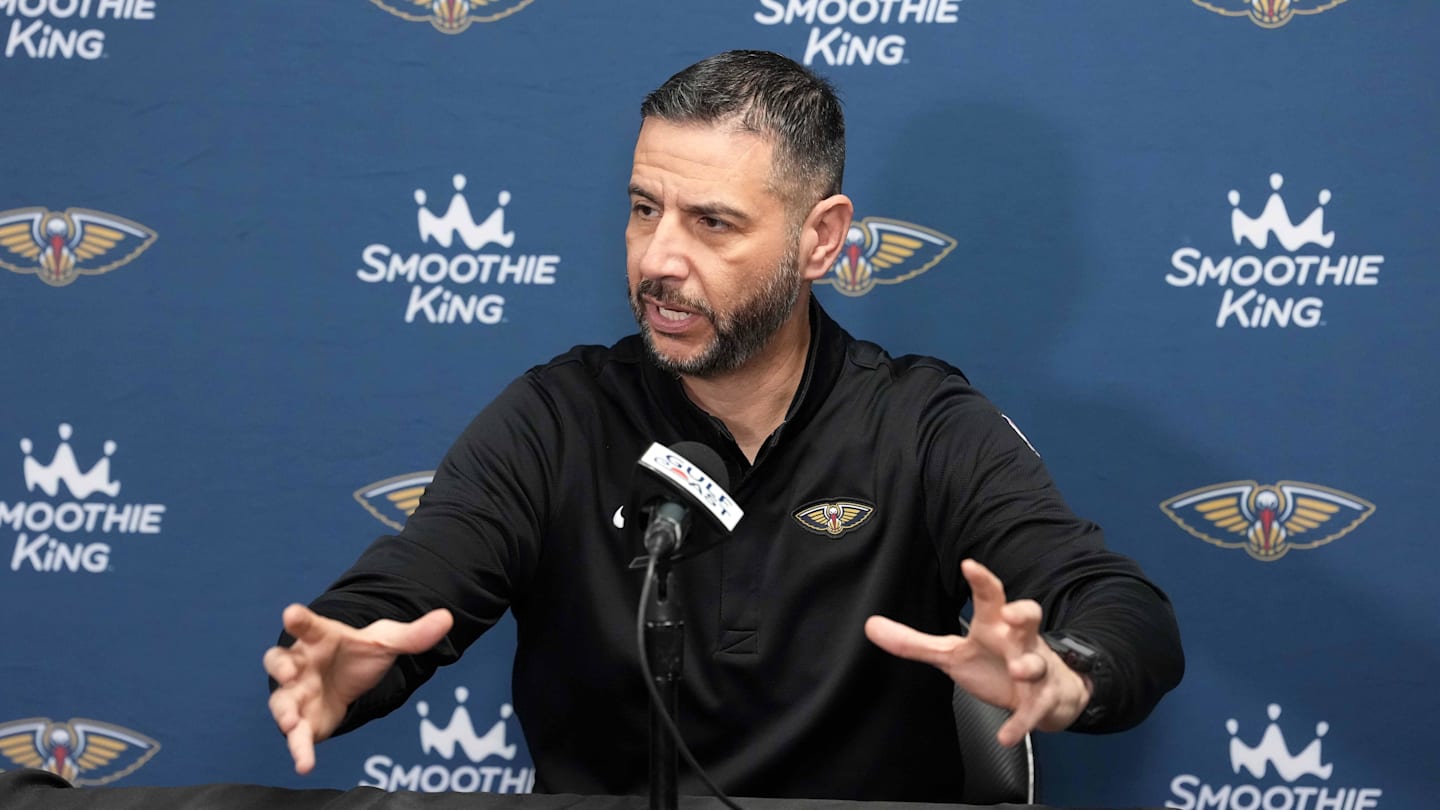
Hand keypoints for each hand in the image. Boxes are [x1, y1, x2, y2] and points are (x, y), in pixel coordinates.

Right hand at [262, 604, 452, 773]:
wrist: (351, 678)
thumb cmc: (359, 654)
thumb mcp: (387, 642)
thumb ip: (414, 634)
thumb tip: (447, 618)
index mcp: (320, 637)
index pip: (308, 625)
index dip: (299, 619)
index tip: (292, 614)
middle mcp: (301, 664)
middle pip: (280, 661)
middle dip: (281, 667)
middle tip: (289, 673)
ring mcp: (298, 693)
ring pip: (281, 700)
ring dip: (283, 711)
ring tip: (290, 722)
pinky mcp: (304, 721)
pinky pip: (297, 736)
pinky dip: (298, 750)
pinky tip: (305, 764)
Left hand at [864, 559, 1091, 746]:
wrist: (1047, 692)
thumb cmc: (995, 662)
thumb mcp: (952, 652)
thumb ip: (913, 642)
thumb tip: (870, 626)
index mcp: (995, 625)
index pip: (991, 596)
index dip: (982, 580)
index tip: (969, 565)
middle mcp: (1019, 641)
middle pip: (1028, 617)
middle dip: (1023, 613)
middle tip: (1011, 613)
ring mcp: (1035, 668)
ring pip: (1037, 662)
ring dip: (1028, 665)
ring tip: (1017, 670)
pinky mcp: (1042, 699)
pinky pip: (1034, 710)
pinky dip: (1021, 723)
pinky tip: (1006, 737)